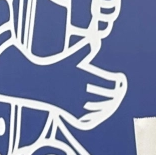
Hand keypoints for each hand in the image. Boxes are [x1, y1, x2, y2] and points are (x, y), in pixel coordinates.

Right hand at [0, 45, 125, 127]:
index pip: (112, 83)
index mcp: (84, 77)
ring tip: (112, 98)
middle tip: (119, 89)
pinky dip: (99, 114)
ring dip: (110, 103)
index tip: (121, 79)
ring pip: (104, 108)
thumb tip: (96, 36)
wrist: (35, 84)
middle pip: (111, 96)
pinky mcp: (74, 116)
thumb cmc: (55, 68)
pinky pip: (93, 118)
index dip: (118, 81)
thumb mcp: (71, 58)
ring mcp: (78, 105)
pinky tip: (101, 108)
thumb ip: (85, 48)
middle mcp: (82, 91)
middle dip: (116, 92)